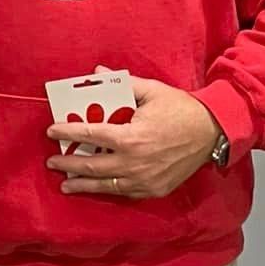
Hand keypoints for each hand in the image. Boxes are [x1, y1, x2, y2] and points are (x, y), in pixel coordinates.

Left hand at [47, 76, 221, 198]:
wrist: (212, 132)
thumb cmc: (181, 109)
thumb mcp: (151, 91)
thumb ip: (121, 83)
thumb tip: (96, 73)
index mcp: (130, 137)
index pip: (90, 134)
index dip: (68, 132)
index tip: (51, 131)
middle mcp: (134, 162)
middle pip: (92, 166)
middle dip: (69, 164)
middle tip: (52, 162)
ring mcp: (144, 180)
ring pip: (106, 185)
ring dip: (83, 184)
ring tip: (66, 184)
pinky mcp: (154, 190)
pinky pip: (124, 192)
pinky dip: (108, 189)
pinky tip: (97, 187)